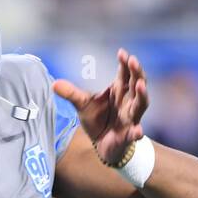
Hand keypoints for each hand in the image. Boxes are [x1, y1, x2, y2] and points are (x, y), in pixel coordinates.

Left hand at [52, 49, 148, 165]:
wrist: (102, 145)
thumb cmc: (97, 120)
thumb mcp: (82, 105)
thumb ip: (71, 93)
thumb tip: (54, 84)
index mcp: (118, 92)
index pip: (124, 74)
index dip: (125, 63)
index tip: (121, 52)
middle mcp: (128, 102)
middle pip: (136, 84)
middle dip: (136, 73)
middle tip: (133, 61)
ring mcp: (130, 118)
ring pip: (141, 105)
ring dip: (142, 95)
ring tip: (141, 85)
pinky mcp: (128, 136)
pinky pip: (134, 133)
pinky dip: (137, 132)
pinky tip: (138, 131)